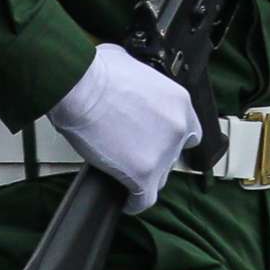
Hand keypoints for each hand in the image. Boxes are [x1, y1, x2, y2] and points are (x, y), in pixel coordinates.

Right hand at [49, 44, 200, 213]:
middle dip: (155, 156)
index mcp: (179, 101)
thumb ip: (145, 86)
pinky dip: (134, 203)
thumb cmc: (98, 73)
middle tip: (134, 153)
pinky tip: (126, 200)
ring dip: (144, 176)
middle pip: (173, 156)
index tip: (158, 141)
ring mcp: (163, 152)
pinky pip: (144, 200)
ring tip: (126, 172)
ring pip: (160, 178)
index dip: (172, 139)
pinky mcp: (143, 173)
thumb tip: (134, 90)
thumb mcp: (134, 66)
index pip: (189, 131)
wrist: (80, 88)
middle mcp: (178, 127)